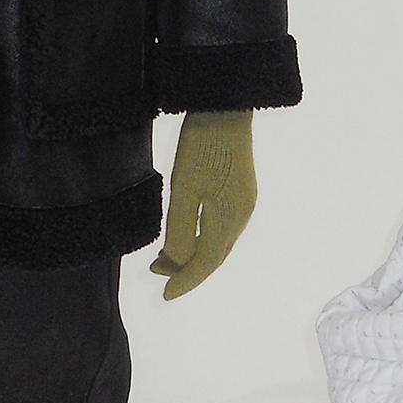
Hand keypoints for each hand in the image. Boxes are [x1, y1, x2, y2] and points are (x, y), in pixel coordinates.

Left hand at [149, 109, 255, 299]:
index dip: (185, 281)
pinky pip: (221, 226)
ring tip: (165, 256)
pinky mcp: (240, 188)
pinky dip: (202, 237)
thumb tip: (176, 263)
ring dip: (193, 253)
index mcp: (228, 218)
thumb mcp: (183, 188)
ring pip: (218, 241)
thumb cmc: (201, 146)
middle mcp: (241, 214)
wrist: (224, 107)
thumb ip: (180, 229)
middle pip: (215, 255)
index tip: (165, 295)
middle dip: (187, 269)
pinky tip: (187, 231)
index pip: (206, 262)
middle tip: (158, 275)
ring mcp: (244, 201)